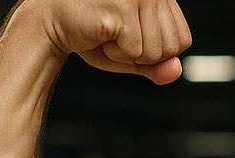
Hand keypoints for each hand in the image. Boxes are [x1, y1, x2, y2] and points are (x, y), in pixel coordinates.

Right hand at [28, 0, 192, 84]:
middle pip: (172, 48)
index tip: (131, 38)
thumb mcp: (132, 54)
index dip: (157, 53)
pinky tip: (100, 35)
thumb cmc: (92, 35)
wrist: (53, 23)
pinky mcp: (121, 9)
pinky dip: (115, 55)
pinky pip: (135, 52)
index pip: (182, 40)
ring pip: (155, 53)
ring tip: (108, 35)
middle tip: (118, 38)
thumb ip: (157, 65)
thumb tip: (176, 71)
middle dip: (144, 55)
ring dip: (127, 55)